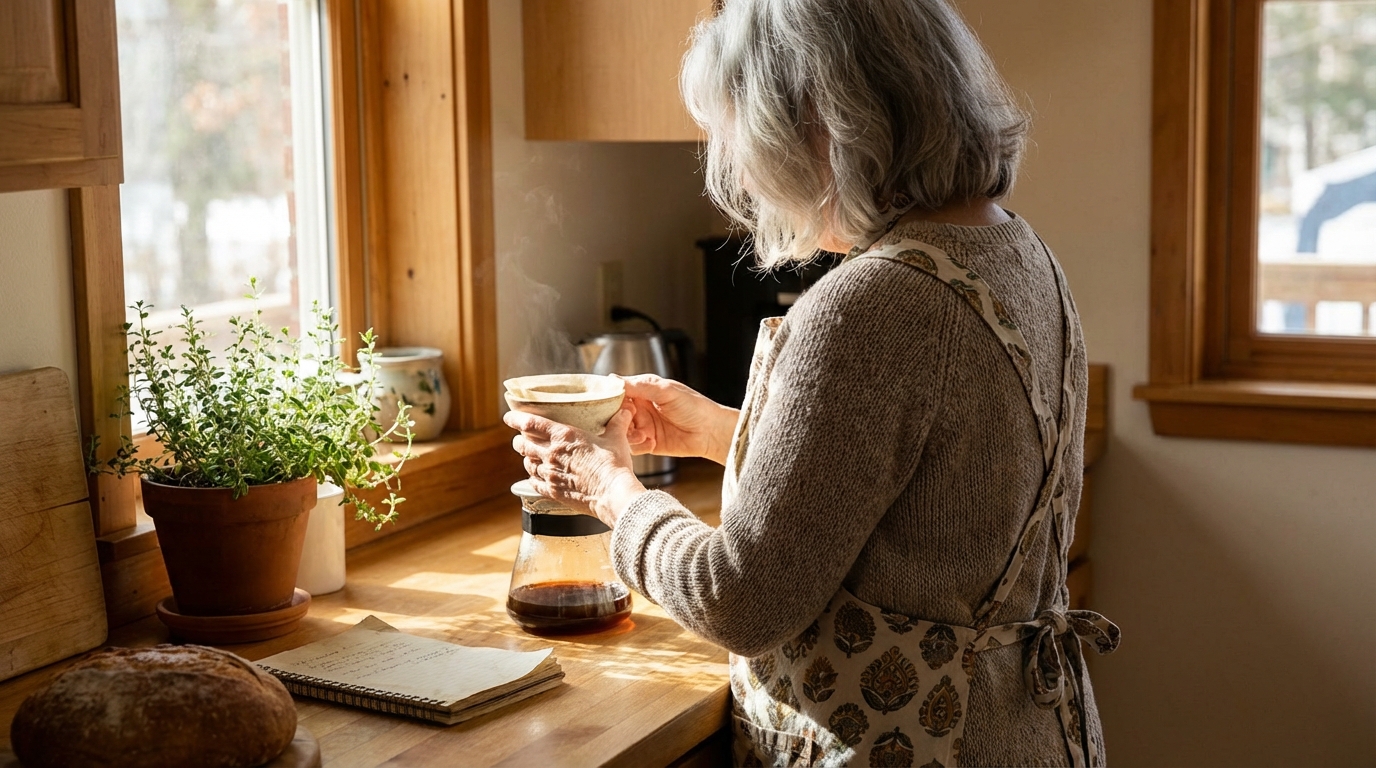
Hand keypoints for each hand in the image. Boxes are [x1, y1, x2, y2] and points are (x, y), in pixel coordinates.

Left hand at [504, 407, 646, 526]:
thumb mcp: (616, 439)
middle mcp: (551, 454)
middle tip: (519, 438)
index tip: (509, 417)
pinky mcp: (553, 492)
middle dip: (518, 440)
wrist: (613, 495)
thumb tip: (624, 412)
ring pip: (527, 464)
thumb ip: (617, 424)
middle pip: (523, 444)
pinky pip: (534, 483)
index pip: (530, 423)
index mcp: (564, 436)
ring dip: (526, 459)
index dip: (515, 419)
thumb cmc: (614, 466)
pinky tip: (535, 477)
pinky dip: (532, 478)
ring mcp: (550, 474)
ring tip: (529, 457)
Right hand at [617, 374, 739, 465]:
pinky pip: (633, 446)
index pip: (618, 391)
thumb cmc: (694, 406)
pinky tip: (651, 442)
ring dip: (627, 433)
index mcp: (643, 390)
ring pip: (621, 431)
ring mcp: (643, 426)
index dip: (611, 397)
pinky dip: (637, 445)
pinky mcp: (648, 443)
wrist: (711, 431)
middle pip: (615, 413)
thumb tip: (613, 379)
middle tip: (628, 419)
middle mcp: (640, 408)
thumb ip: (641, 386)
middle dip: (617, 418)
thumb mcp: (666, 391)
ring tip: (642, 434)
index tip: (612, 403)